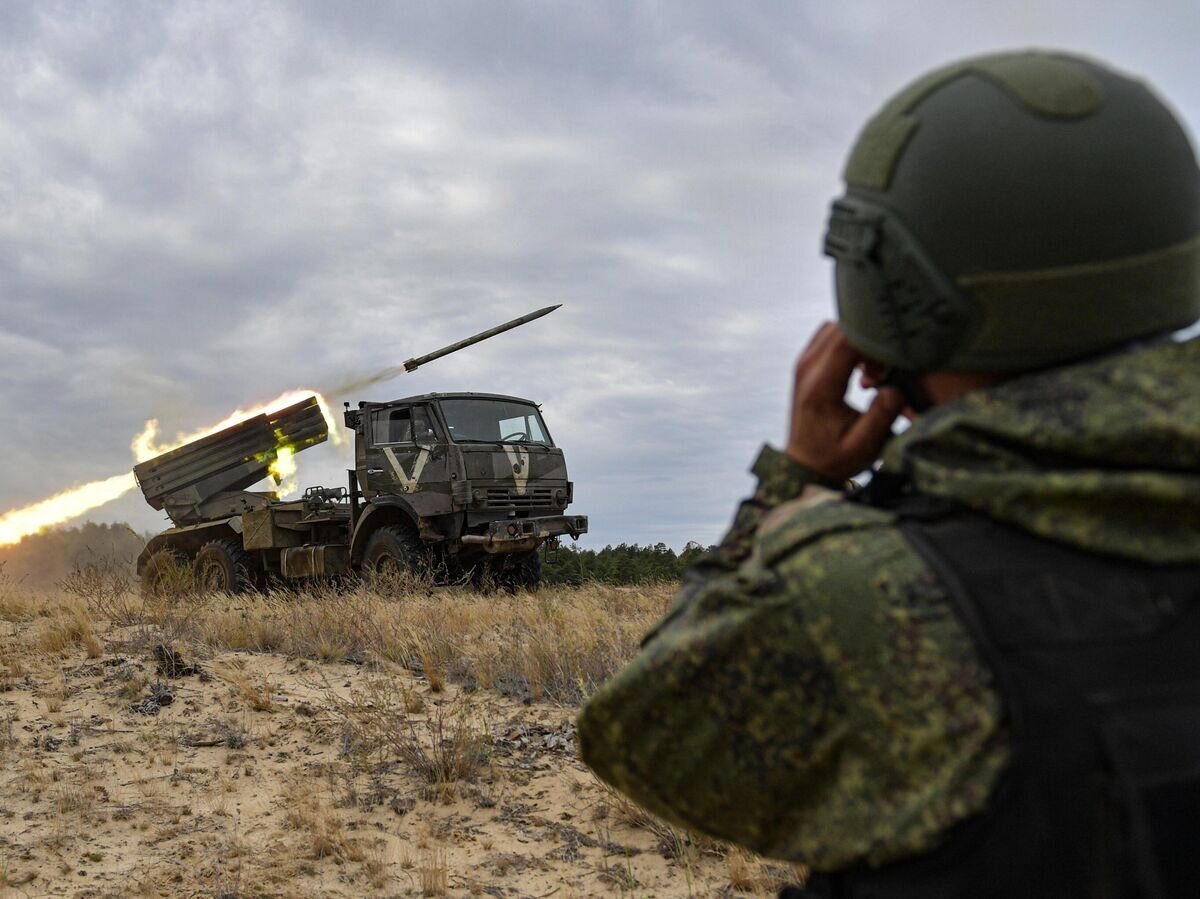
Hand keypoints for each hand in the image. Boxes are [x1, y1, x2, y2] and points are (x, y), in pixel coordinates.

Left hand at [785, 322, 905, 481]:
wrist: (805, 465)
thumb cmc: (836, 458)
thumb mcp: (865, 446)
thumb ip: (882, 415)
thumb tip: (895, 387)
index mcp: (821, 386)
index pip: (848, 340)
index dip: (877, 340)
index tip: (896, 356)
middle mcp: (807, 368)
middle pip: (842, 328)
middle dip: (870, 340)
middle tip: (884, 369)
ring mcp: (803, 364)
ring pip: (836, 328)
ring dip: (859, 342)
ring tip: (873, 372)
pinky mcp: (806, 364)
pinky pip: (829, 337)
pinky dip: (849, 345)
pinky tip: (862, 369)